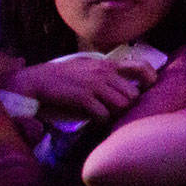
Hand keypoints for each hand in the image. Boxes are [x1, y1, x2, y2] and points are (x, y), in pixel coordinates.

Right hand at [8, 56, 152, 121]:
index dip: (149, 80)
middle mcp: (104, 72)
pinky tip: (94, 120)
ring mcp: (94, 84)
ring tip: (105, 116)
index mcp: (107, 64)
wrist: (35, 81)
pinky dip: (101, 121)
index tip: (147, 90)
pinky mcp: (83, 97)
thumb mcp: (86, 66)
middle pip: (133, 95)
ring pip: (122, 105)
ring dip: (115, 115)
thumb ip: (105, 72)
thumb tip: (124, 83)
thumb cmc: (61, 76)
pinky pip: (104, 114)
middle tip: (117, 112)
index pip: (141, 67)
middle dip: (127, 107)